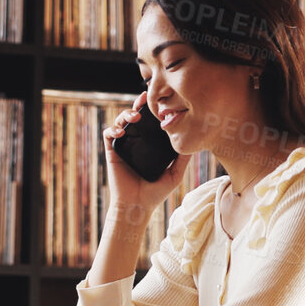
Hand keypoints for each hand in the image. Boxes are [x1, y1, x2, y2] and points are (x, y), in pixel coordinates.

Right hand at [104, 90, 190, 222]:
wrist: (137, 206)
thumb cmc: (155, 193)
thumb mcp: (175, 174)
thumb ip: (183, 159)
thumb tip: (195, 143)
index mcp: (150, 144)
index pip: (151, 122)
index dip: (153, 109)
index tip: (161, 101)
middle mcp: (136, 142)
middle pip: (135, 116)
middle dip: (139, 104)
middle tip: (144, 99)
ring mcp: (124, 145)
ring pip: (121, 121)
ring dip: (126, 114)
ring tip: (135, 116)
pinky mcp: (112, 152)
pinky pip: (108, 134)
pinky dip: (113, 129)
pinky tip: (121, 132)